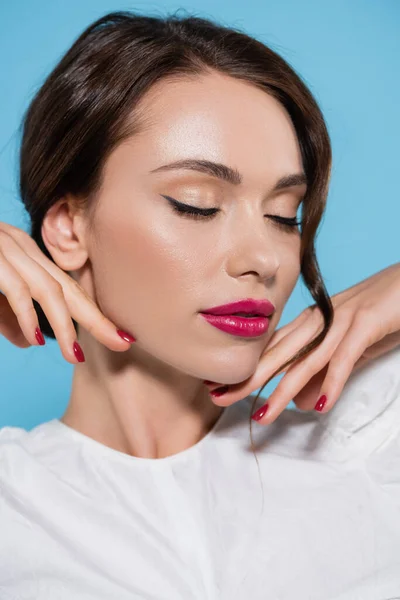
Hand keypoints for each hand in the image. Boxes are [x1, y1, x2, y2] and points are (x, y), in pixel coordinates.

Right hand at [0, 222, 135, 361]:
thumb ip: (7, 316)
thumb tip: (29, 341)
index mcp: (26, 256)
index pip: (68, 287)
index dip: (95, 312)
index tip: (120, 336)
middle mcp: (22, 249)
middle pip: (69, 288)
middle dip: (98, 318)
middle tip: (124, 344)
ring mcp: (5, 251)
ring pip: (47, 290)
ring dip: (65, 325)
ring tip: (75, 355)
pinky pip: (15, 289)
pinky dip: (28, 315)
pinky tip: (36, 339)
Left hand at [204, 263, 399, 423]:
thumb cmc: (380, 312)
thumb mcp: (348, 348)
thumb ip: (325, 373)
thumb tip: (301, 402)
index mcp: (311, 323)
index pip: (271, 350)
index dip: (246, 369)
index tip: (218, 385)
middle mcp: (318, 320)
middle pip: (278, 354)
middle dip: (248, 379)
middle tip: (219, 399)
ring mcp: (340, 321)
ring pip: (305, 360)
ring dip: (282, 389)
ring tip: (263, 414)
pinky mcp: (365, 324)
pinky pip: (345, 358)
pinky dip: (332, 382)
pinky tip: (320, 405)